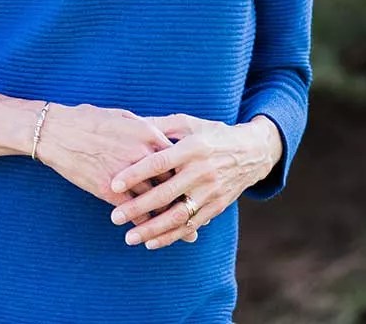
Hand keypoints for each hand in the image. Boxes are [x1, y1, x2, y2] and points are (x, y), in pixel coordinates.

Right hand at [34, 104, 200, 243]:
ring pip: (158, 202)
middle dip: (190, 199)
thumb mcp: (123, 116)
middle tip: (205, 213)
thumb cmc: (88, 120)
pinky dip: (147, 224)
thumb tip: (161, 134)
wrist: (56, 132)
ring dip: (175, 220)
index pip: (179, 158)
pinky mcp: (109, 191)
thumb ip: (146, 128)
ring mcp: (127, 175)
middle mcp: (142, 156)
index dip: (191, 173)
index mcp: (149, 134)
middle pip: (175, 182)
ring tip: (190, 233)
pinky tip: (156, 234)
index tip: (202, 184)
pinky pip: (134, 212)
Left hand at [104, 114, 282, 250]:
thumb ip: (159, 126)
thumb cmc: (211, 134)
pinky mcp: (217, 206)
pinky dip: (171, 236)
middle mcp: (202, 172)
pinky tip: (151, 242)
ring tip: (130, 238)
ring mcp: (211, 192)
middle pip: (166, 194)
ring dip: (153, 229)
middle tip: (115, 217)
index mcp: (192, 148)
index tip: (114, 184)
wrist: (252, 152)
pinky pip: (192, 225)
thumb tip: (130, 124)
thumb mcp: (187, 123)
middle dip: (138, 208)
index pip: (159, 163)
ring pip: (179, 216)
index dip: (136, 174)